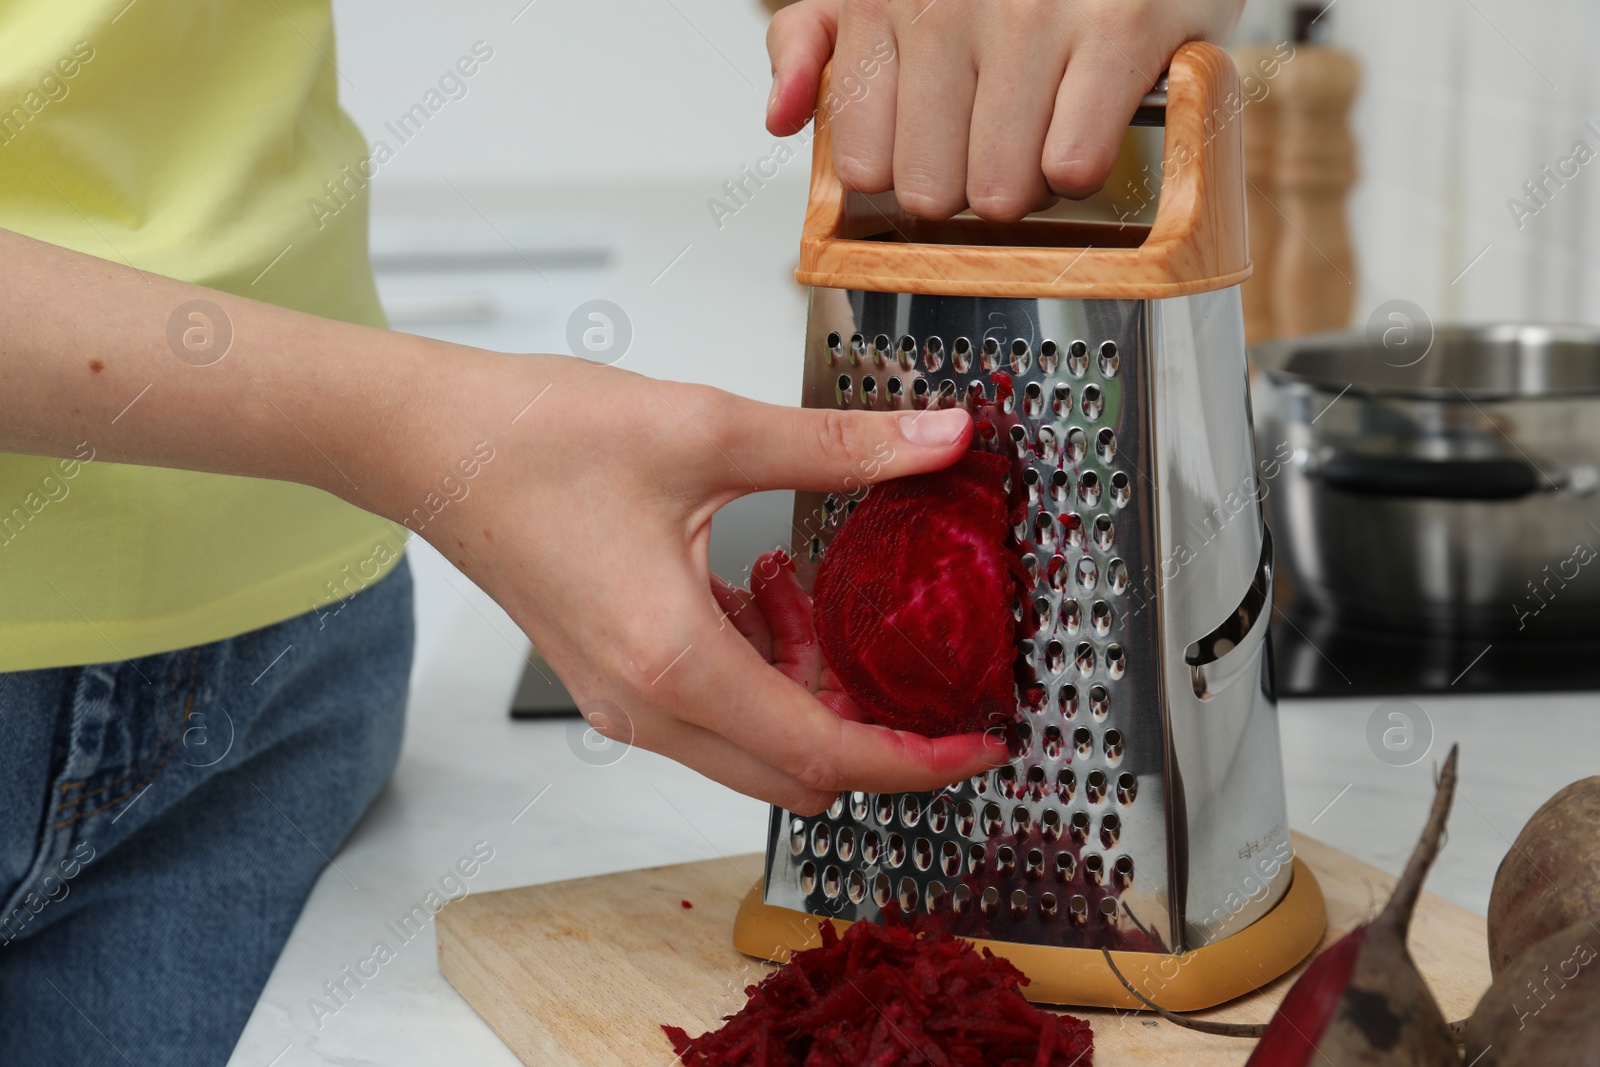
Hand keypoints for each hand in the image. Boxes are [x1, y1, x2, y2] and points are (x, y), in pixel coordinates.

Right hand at [402, 353, 1008, 814]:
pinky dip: (761, 670)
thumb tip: (937, 441)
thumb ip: (838, 447)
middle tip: (915, 662)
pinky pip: (714, 711)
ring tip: (812, 591)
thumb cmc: (534, 442)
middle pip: (796, 773)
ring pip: (755, 747)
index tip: (978, 739)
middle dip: (872, 728)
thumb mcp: (708, 430)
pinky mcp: (612, 682)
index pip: (826, 755)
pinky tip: (759, 585)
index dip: (917, 757)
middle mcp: (647, 706)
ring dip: (809, 688)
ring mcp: (623, 703)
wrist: (431, 444)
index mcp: (675, 662)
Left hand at [765, 0, 1244, 219]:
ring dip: (1032, 182)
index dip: (912, 169)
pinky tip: (1087, 121)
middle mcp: (947, 3)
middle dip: (972, 184)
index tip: (944, 139)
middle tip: (1003, 138)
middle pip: (933, 192)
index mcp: (882, 0)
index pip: (865, 165)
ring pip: (1002, 190)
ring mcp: (1033, 14)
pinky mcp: (1119, 28)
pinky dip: (1084, 167)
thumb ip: (813, 47)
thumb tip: (781, 115)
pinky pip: (1074, 165)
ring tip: (1047, 128)